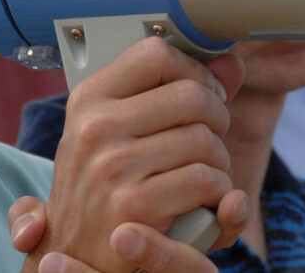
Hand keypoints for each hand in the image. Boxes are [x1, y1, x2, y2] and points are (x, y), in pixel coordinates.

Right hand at [38, 37, 247, 271]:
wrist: (72, 252)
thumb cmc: (102, 187)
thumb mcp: (119, 133)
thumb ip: (175, 94)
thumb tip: (232, 64)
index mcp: (89, 100)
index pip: (155, 53)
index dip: (193, 71)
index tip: (200, 94)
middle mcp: (95, 127)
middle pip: (191, 95)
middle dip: (217, 119)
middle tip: (209, 141)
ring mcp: (112, 166)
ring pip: (204, 139)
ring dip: (219, 160)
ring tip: (205, 173)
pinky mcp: (133, 205)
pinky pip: (204, 180)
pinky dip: (218, 192)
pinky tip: (204, 200)